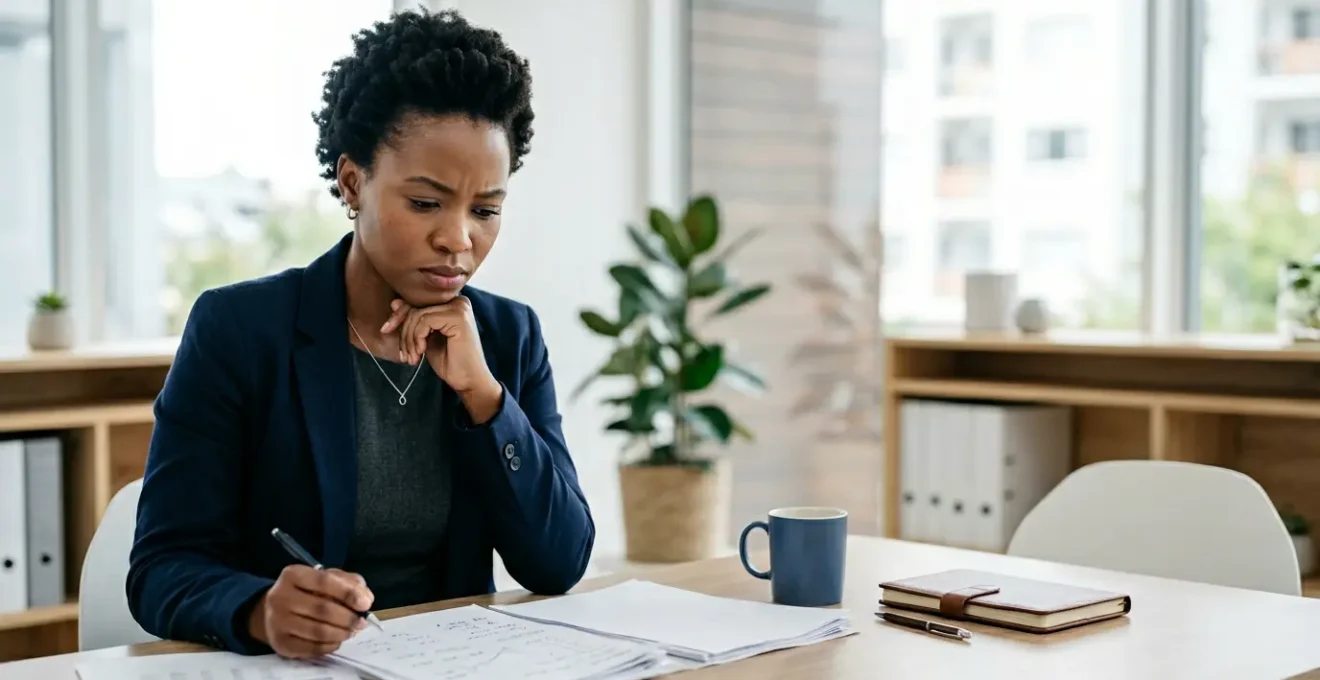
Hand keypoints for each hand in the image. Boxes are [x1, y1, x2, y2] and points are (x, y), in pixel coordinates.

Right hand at [249, 565, 373, 657]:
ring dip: (341, 633)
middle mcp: (280, 597)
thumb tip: (366, 597)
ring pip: (318, 631)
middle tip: (361, 622)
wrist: (272, 611)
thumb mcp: (324, 577)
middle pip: (322, 609)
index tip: (366, 603)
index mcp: (292, 575)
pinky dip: (330, 645)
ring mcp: (277, 622)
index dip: (347, 593)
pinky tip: (337, 640)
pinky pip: (312, 648)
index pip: (323, 581)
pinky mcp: (280, 643)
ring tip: (352, 631)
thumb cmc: (305, 592)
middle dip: (348, 617)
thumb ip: (348, 582)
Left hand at [382, 297, 502, 422]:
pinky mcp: (458, 317)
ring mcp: (459, 307)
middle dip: (403, 331)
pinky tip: (421, 353)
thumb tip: (395, 302)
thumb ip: (413, 320)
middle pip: (415, 307)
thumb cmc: (450, 361)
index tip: (386, 330)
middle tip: (404, 354)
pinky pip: (424, 321)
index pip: (417, 302)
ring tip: (412, 357)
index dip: (399, 316)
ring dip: (409, 339)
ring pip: (417, 315)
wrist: (469, 381)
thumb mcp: (425, 338)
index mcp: (451, 303)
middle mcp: (457, 301)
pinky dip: (417, 338)